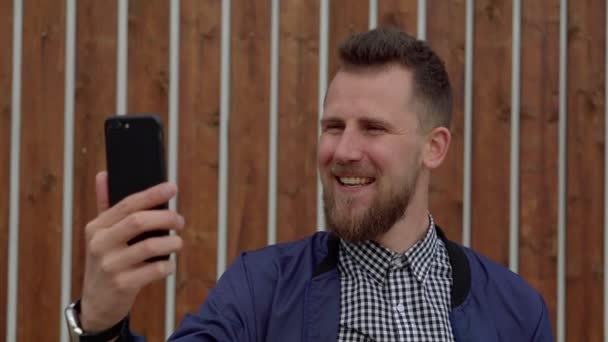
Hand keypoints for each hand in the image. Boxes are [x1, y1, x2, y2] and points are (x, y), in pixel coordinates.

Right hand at [79, 171, 184, 330]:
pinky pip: (155, 270)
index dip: (152, 194)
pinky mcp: (123, 285)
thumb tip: (104, 174)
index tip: (172, 187)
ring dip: (172, 242)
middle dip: (166, 218)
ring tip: (177, 242)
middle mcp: (100, 244)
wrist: (97, 304)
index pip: (127, 204)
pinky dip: (168, 265)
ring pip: (151, 246)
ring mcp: (111, 266)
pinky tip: (169, 264)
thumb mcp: (100, 235)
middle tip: (181, 221)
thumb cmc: (106, 261)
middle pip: (139, 221)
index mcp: (96, 228)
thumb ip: (105, 205)